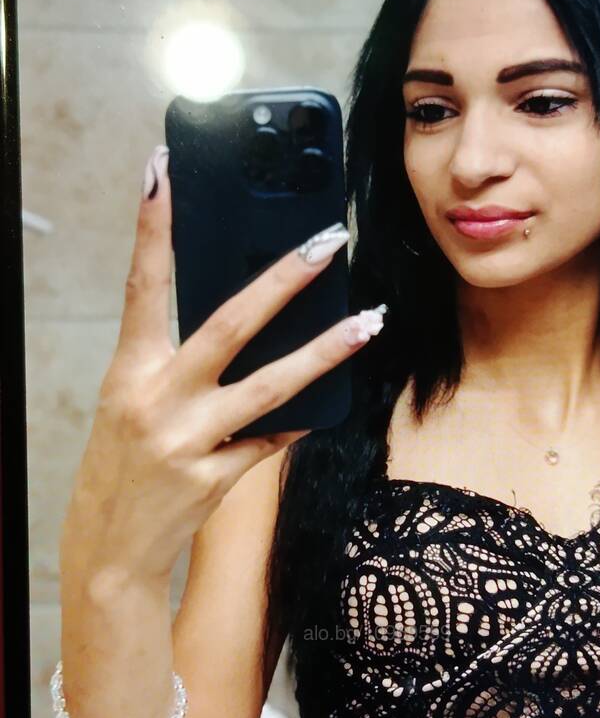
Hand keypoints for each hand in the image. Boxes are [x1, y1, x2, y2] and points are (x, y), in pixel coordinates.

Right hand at [59, 144, 385, 588]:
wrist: (110, 549)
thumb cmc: (121, 464)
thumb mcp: (134, 402)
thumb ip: (177, 363)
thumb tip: (243, 322)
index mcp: (130, 371)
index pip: (143, 285)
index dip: (153, 226)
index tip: (164, 169)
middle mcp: (158, 400)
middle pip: (229, 325)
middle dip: (282, 279)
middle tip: (327, 241)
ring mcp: (190, 441)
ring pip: (271, 385)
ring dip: (326, 350)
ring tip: (370, 320)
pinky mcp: (217, 478)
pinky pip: (273, 441)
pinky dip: (301, 419)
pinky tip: (331, 402)